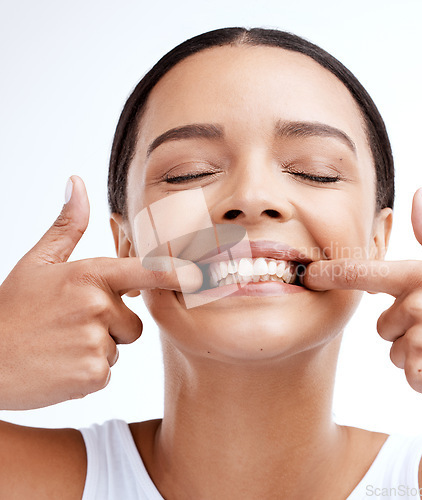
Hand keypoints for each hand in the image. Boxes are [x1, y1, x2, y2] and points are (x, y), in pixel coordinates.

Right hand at [0, 176, 201, 409]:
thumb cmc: (11, 309)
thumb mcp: (37, 262)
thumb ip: (67, 225)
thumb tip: (77, 183)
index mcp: (90, 275)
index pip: (147, 272)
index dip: (178, 275)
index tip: (202, 276)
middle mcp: (98, 306)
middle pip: (132, 322)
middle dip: (109, 325)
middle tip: (69, 326)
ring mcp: (96, 342)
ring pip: (118, 346)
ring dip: (97, 348)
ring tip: (61, 344)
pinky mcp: (92, 375)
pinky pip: (106, 371)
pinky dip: (87, 372)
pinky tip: (59, 365)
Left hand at [302, 188, 421, 416]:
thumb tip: (419, 195)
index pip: (364, 273)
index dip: (332, 274)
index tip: (311, 274)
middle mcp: (415, 307)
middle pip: (384, 323)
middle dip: (408, 329)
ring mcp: (417, 341)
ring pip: (395, 349)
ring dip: (418, 353)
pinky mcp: (419, 374)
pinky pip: (407, 372)